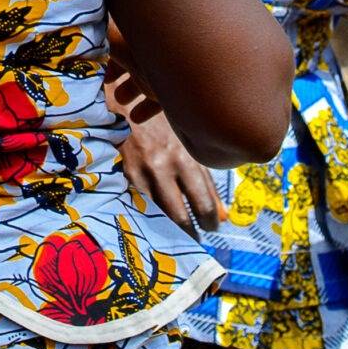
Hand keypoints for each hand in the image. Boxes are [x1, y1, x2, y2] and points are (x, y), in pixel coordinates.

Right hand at [112, 98, 220, 233]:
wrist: (126, 108)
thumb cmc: (163, 128)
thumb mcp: (189, 149)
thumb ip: (206, 182)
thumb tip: (221, 214)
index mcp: (186, 159)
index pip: (203, 204)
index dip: (210, 222)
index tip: (212, 228)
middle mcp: (165, 168)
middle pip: (180, 216)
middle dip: (190, 234)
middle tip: (195, 240)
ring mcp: (142, 174)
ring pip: (158, 216)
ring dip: (169, 231)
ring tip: (177, 236)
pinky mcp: (125, 177)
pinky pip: (140, 206)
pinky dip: (150, 217)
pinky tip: (156, 222)